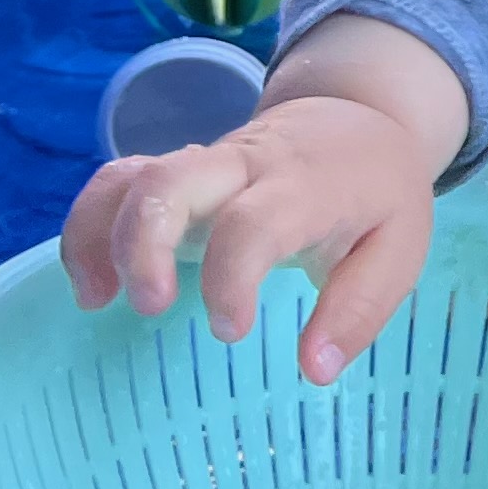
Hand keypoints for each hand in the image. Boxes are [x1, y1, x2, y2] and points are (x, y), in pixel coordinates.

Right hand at [57, 18, 466, 383]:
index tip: (231, 331)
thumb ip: (359, 310)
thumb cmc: (378, 195)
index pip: (253, 221)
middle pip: (171, 181)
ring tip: (96, 300)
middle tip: (150, 307)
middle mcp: (245, 165)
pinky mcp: (177, 170)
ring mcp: (204, 163)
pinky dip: (88, 226)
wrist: (359, 118)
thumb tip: (316, 370)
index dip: (231, 277)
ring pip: (132, 177)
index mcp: (305, 186)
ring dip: (100, 235)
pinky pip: (117, 181)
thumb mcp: (399, 250)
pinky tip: (92, 282)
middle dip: (142, 244)